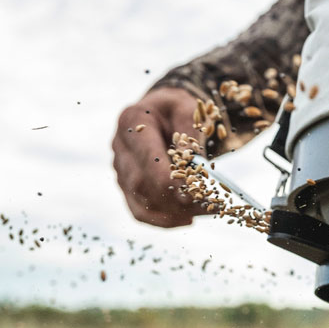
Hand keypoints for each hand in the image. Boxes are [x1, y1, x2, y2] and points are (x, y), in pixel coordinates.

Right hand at [112, 87, 206, 226]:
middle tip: (208, 206)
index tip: (195, 193)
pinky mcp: (126, 184)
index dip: (169, 180)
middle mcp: (120, 147)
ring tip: (203, 212)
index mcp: (132, 121)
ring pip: (140, 201)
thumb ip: (189, 133)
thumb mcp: (188, 109)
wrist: (160, 110)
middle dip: (175, 199)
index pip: (147, 158)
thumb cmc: (176, 108)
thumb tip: (194, 163)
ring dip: (172, 212)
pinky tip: (187, 219)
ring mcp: (120, 168)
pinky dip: (162, 219)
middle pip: (142, 184)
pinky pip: (139, 210)